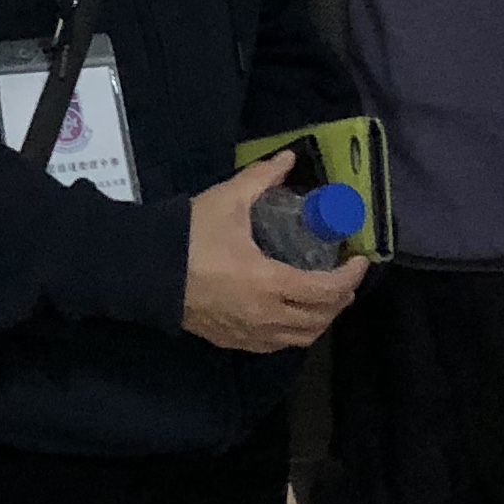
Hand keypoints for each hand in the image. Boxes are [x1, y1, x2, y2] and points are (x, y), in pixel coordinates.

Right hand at [180, 152, 371, 356]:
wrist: (143, 271)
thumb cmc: (189, 236)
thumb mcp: (228, 200)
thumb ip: (262, 178)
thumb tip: (288, 158)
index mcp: (270, 284)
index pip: (326, 290)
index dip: (350, 277)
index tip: (360, 260)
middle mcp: (265, 316)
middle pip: (320, 319)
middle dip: (341, 299)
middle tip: (344, 277)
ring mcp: (248, 333)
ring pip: (300, 338)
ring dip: (320, 319)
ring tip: (323, 298)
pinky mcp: (230, 340)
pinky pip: (275, 345)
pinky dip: (293, 332)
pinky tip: (290, 315)